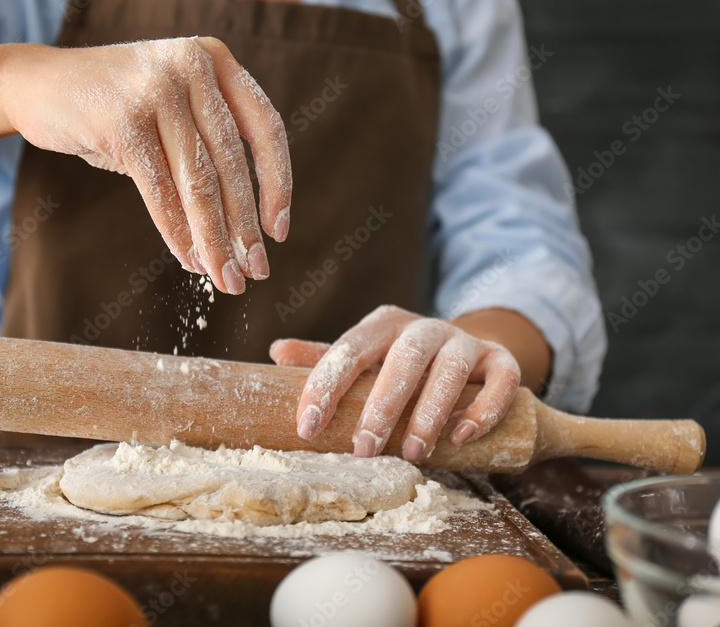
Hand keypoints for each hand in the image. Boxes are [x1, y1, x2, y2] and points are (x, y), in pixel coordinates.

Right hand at [0, 38, 292, 294]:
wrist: (36, 85)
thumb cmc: (112, 106)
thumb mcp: (171, 107)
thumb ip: (209, 143)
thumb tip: (247, 229)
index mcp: (215, 59)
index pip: (266, 129)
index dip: (278, 185)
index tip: (278, 232)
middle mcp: (192, 66)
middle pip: (232, 164)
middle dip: (245, 227)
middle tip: (255, 272)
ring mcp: (157, 90)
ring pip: (199, 183)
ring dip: (215, 239)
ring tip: (224, 279)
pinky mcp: (123, 122)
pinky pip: (161, 191)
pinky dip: (177, 232)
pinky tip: (189, 260)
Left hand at [269, 305, 521, 461]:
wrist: (467, 356)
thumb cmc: (402, 365)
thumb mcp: (365, 359)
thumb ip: (326, 359)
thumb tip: (275, 352)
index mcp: (384, 325)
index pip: (349, 350)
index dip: (326, 386)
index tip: (308, 426)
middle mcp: (425, 328)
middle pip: (404, 358)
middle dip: (382, 405)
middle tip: (364, 449)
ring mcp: (466, 342)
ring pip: (450, 368)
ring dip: (431, 412)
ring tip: (414, 452)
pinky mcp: (502, 361)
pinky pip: (501, 380)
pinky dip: (482, 408)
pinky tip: (461, 437)